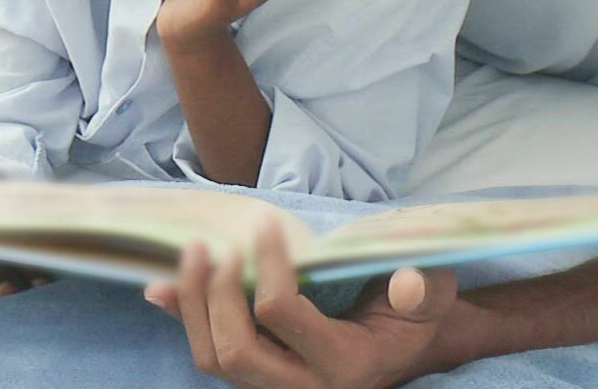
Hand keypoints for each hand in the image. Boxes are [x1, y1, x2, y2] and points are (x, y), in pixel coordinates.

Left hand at [144, 221, 460, 388]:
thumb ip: (425, 290)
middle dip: (217, 292)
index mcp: (344, 366)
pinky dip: (184, 320)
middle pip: (236, 350)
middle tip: (218, 244)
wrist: (403, 350)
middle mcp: (304, 388)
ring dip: (193, 305)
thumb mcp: (433, 297)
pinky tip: (163, 288)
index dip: (267, 264)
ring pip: (215, 360)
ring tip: (192, 253)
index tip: (264, 224)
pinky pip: (211, 357)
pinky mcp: (258, 380)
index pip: (283, 314)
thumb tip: (408, 284)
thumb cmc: (415, 314)